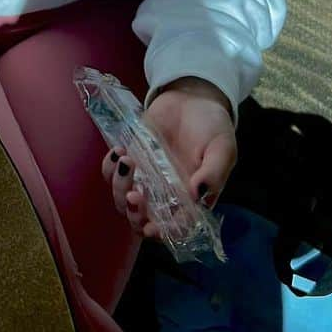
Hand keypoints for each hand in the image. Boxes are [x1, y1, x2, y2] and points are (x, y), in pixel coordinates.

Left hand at [103, 78, 236, 239]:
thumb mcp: (222, 147)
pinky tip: (119, 151)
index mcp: (191, 200)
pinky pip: (112, 174)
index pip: (175, 228)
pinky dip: (109, 168)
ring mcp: (146, 179)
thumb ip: (214, 173)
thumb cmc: (212, 126)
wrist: (192, 98)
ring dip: (119, 187)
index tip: (151, 228)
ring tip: (126, 160)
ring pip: (123, 200)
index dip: (162, 233)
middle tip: (134, 194)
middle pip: (142, 220)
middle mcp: (166, 196)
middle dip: (134, 213)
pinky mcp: (131, 160)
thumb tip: (197, 196)